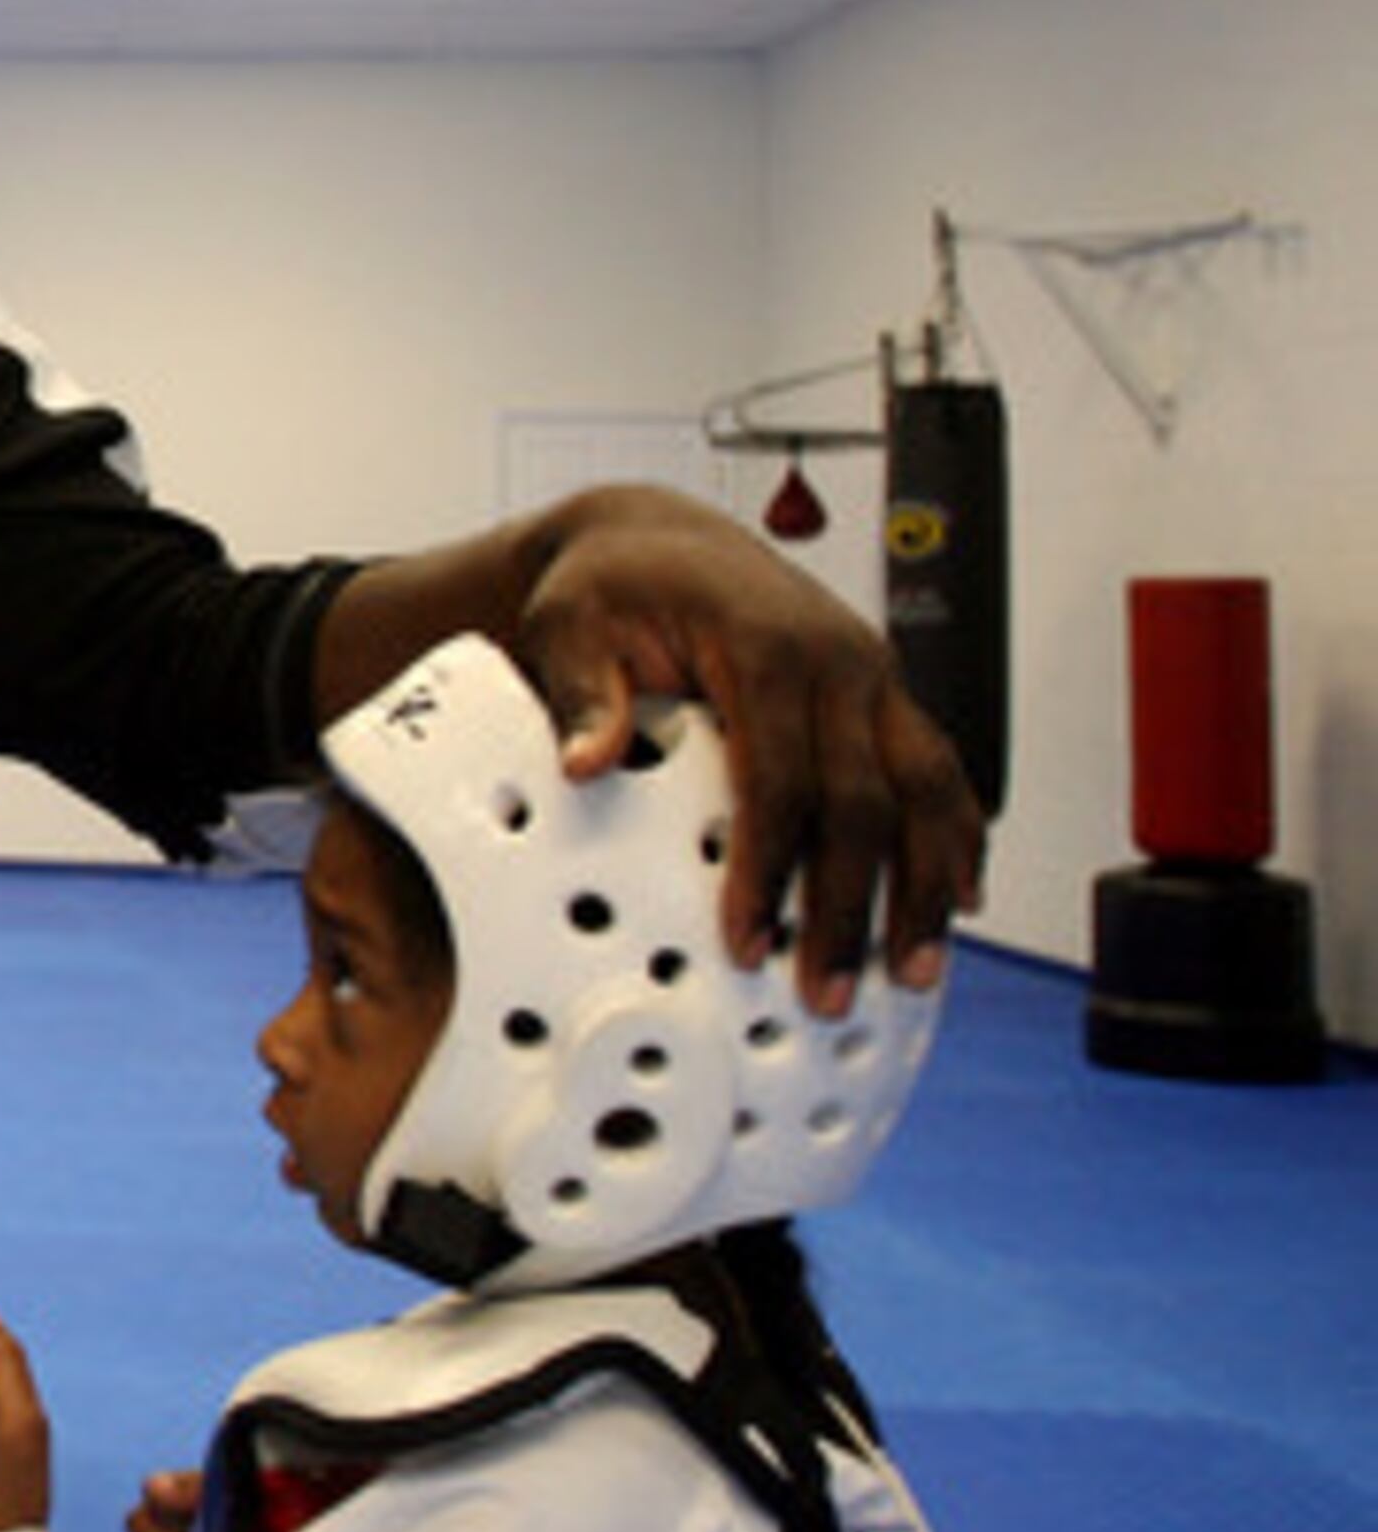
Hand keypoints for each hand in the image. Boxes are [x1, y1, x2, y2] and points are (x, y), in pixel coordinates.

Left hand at [507, 486, 984, 1012]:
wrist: (662, 541)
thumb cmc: (614, 586)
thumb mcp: (571, 625)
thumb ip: (582, 694)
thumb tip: (584, 764)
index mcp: (766, 646)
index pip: (780, 778)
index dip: (769, 867)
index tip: (748, 941)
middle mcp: (840, 661)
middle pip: (867, 801)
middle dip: (850, 905)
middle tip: (826, 991)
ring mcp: (873, 677)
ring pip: (929, 789)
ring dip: (927, 885)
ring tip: (916, 970)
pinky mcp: (885, 695)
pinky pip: (941, 771)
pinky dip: (957, 836)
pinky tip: (960, 899)